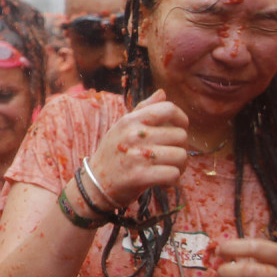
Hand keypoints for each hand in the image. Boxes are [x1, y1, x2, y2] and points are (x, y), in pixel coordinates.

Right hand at [85, 89, 187, 207]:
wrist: (95, 183)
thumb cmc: (113, 153)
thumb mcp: (122, 127)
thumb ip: (143, 109)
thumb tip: (162, 93)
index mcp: (130, 120)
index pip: (168, 109)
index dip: (181, 119)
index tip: (180, 129)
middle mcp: (133, 135)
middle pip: (180, 135)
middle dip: (181, 148)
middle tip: (171, 157)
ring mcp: (136, 155)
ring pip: (180, 156)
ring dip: (180, 166)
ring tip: (169, 169)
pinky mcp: (139, 176)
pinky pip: (173, 174)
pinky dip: (173, 181)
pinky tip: (164, 182)